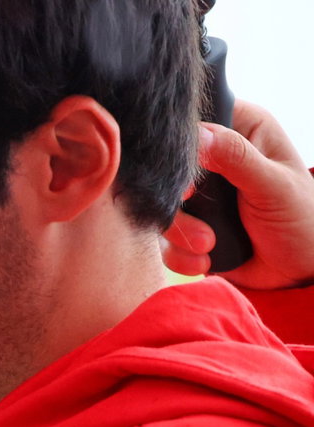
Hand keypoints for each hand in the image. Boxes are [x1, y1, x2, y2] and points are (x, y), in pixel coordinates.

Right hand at [165, 101, 313, 289]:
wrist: (298, 272)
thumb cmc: (302, 220)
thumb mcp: (273, 186)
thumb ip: (237, 158)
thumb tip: (199, 135)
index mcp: (243, 130)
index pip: (196, 119)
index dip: (181, 146)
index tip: (187, 176)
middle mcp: (217, 157)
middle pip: (168, 167)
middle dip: (177, 199)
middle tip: (191, 207)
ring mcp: (201, 194)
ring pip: (161, 205)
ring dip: (181, 232)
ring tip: (209, 244)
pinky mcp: (188, 226)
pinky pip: (165, 238)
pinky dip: (181, 254)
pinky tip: (207, 258)